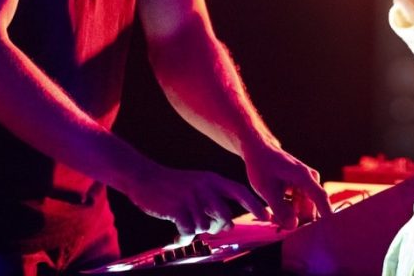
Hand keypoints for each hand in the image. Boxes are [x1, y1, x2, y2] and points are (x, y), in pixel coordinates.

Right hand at [124, 161, 269, 236]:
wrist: (145, 178)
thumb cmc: (174, 185)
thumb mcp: (198, 186)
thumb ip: (213, 202)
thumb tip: (227, 226)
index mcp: (213, 180)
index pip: (241, 192)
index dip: (255, 205)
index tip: (267, 217)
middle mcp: (205, 187)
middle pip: (225, 216)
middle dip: (219, 227)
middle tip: (208, 227)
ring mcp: (191, 197)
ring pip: (205, 226)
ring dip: (196, 229)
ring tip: (186, 222)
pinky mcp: (177, 208)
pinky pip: (189, 231)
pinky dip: (183, 235)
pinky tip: (177, 229)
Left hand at [241, 137, 330, 229]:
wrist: (258, 150)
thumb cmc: (262, 167)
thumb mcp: (267, 190)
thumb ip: (280, 210)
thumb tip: (294, 226)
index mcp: (304, 176)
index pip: (320, 198)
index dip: (327, 214)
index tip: (331, 230)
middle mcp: (309, 179)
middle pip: (311, 207)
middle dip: (298, 220)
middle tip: (280, 227)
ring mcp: (306, 182)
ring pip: (305, 207)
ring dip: (293, 216)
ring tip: (275, 218)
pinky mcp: (302, 186)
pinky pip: (300, 203)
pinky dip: (290, 210)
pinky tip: (277, 213)